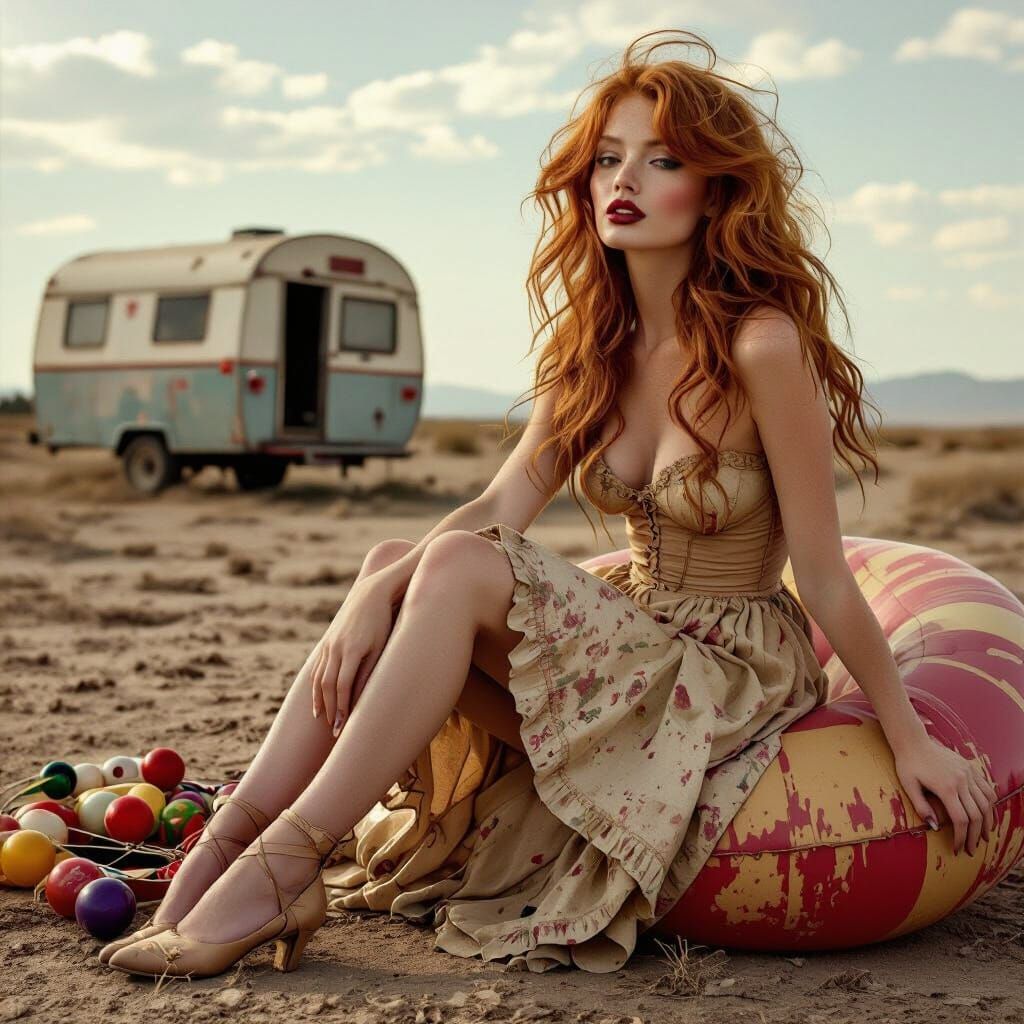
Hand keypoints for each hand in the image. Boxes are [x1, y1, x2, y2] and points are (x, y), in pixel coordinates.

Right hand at [309, 578, 397, 736]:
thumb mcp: (380, 647)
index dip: (341, 709)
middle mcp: (336, 648)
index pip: (343, 687)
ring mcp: (329, 645)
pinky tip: (319, 696)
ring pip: (319, 678)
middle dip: (330, 710)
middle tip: (334, 731)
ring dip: (320, 700)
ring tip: (323, 719)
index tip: (342, 728)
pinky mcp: (327, 642)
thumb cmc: (383, 622)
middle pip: (328, 686)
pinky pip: (318, 668)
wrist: (371, 593)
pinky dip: (317, 685)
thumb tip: (359, 699)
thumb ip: (369, 672)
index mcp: (352, 651)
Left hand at [893, 733, 998, 855]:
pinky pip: (987, 789)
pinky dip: (990, 804)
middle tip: (972, 850)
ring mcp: (968, 773)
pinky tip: (987, 815)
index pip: (961, 820)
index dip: (962, 838)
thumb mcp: (908, 786)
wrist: (913, 740)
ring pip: (986, 803)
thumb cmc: (907, 764)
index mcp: (946, 788)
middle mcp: (962, 781)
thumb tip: (935, 827)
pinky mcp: (970, 768)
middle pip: (976, 815)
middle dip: (975, 836)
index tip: (958, 849)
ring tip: (984, 837)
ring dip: (987, 823)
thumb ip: (922, 807)